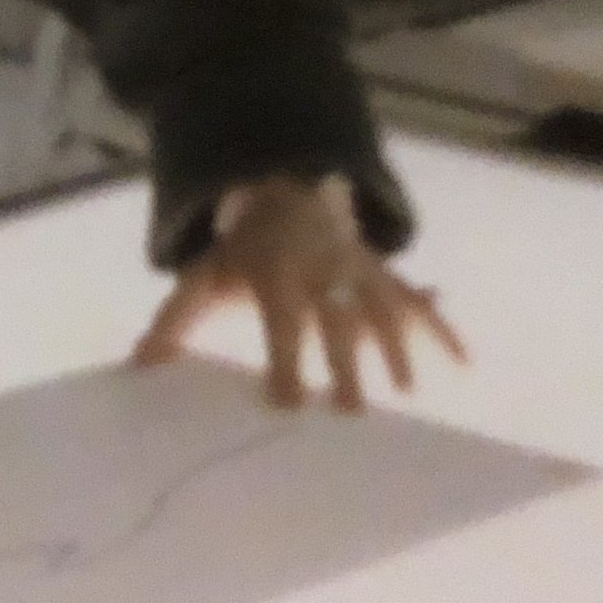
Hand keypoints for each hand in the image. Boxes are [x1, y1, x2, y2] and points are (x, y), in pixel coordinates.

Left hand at [132, 173, 466, 411]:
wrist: (289, 192)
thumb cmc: (243, 252)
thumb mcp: (204, 274)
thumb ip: (175, 318)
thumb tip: (138, 364)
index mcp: (275, 272)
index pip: (280, 318)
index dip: (282, 358)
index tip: (287, 403)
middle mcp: (321, 269)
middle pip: (334, 316)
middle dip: (343, 360)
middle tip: (349, 409)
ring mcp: (358, 269)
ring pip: (380, 305)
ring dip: (394, 345)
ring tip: (404, 389)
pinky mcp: (384, 274)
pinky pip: (416, 299)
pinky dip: (443, 327)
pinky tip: (465, 362)